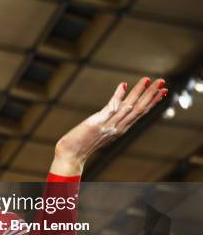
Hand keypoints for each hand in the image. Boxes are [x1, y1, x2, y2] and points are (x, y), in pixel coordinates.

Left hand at [51, 77, 167, 175]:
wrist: (71, 154)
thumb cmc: (83, 143)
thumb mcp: (101, 132)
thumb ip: (110, 122)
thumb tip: (115, 111)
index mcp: (120, 129)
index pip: (141, 113)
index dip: (152, 102)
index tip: (163, 91)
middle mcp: (118, 128)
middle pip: (139, 109)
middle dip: (152, 94)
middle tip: (163, 81)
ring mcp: (109, 125)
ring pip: (129, 107)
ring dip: (139, 92)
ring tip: (148, 80)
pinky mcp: (97, 123)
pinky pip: (110, 108)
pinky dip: (118, 96)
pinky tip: (124, 85)